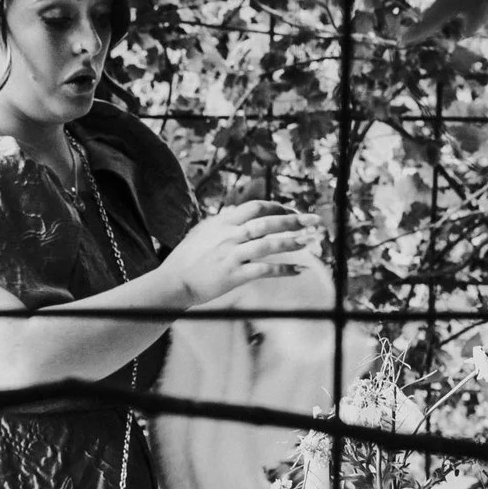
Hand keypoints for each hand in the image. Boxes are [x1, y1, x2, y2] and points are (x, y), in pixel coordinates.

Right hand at [161, 200, 315, 304]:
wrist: (174, 281)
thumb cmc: (186, 257)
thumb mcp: (201, 231)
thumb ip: (220, 222)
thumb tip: (233, 213)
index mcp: (223, 222)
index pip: (255, 207)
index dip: (277, 207)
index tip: (292, 211)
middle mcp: (229, 236)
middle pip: (266, 222)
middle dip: (293, 220)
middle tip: (313, 220)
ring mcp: (232, 255)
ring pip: (268, 245)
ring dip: (291, 242)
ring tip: (309, 241)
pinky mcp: (234, 275)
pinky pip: (264, 270)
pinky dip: (282, 269)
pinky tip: (297, 270)